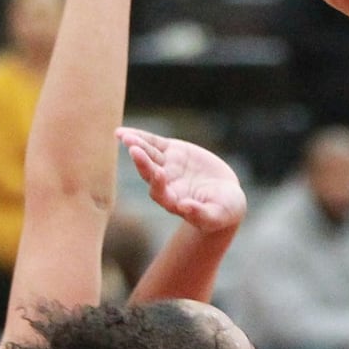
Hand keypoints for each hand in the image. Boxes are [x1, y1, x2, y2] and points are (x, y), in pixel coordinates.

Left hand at [118, 128, 246, 233]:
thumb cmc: (223, 211)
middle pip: (150, 173)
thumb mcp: (217, 215)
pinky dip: (140, 137)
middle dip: (142, 162)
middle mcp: (165, 184)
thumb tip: (184, 208)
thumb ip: (201, 214)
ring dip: (136, 145)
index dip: (158, 184)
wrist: (225, 197)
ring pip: (148, 155)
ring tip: (123, 136)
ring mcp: (167, 166)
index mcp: (174, 202)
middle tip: (134, 149)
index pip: (161, 193)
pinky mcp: (172, 152)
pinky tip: (123, 133)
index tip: (160, 174)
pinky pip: (153, 143)